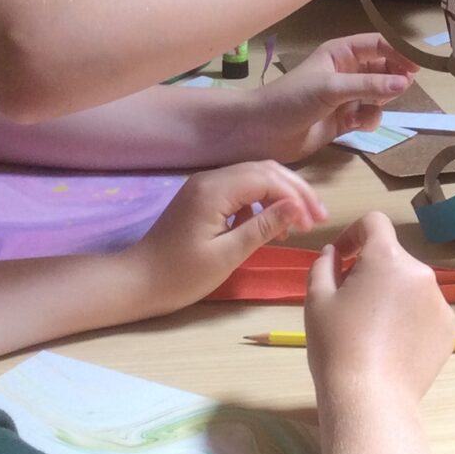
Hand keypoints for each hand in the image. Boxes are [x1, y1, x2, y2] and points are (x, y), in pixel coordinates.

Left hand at [133, 162, 325, 309]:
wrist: (137, 282)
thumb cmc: (180, 275)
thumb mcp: (227, 256)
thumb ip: (263, 228)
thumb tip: (296, 207)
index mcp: (214, 190)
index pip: (267, 178)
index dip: (296, 197)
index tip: (314, 223)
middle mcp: (210, 179)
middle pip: (263, 171)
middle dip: (294, 191)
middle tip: (317, 218)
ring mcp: (204, 186)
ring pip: (253, 177)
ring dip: (279, 196)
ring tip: (297, 225)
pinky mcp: (202, 197)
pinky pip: (240, 189)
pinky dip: (261, 202)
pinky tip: (269, 225)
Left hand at [247, 33, 413, 160]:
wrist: (262, 133)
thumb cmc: (291, 100)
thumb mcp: (331, 87)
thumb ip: (369, 85)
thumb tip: (405, 83)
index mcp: (340, 52)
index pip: (379, 45)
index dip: (399, 53)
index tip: (417, 68)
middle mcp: (346, 71)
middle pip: (385, 69)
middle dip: (393, 79)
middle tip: (401, 90)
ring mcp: (346, 96)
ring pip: (380, 94)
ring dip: (381, 102)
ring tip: (369, 110)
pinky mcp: (344, 120)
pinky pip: (370, 115)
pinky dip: (369, 120)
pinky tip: (357, 125)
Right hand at [304, 213, 453, 404]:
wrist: (370, 398)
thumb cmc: (337, 345)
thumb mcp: (316, 300)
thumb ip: (324, 265)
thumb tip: (334, 253)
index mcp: (388, 259)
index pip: (374, 223)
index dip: (354, 233)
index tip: (341, 258)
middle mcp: (422, 274)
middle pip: (393, 259)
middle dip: (371, 271)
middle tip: (349, 304)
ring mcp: (440, 303)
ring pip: (410, 287)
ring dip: (392, 296)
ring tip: (371, 331)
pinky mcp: (449, 331)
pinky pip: (426, 313)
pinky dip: (410, 320)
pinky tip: (392, 347)